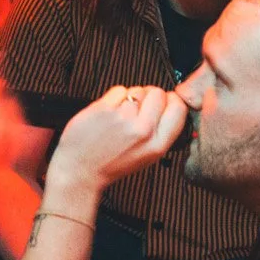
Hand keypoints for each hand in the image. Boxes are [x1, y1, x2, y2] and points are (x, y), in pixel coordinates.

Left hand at [47, 86, 189, 199]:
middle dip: (150, 96)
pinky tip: (109, 112)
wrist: (80, 169)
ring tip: (121, 114)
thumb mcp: (148, 156)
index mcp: (157, 144)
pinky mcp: (104, 109)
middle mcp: (143, 131)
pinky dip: (114, 97)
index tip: (164, 103)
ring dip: (131, 97)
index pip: (179, 107)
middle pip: (159, 93)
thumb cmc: (111, 163)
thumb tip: (171, 106)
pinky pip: (119, 90)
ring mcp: (123, 118)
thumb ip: (161, 132)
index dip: (171, 101)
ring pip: (138, 90)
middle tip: (140, 108)